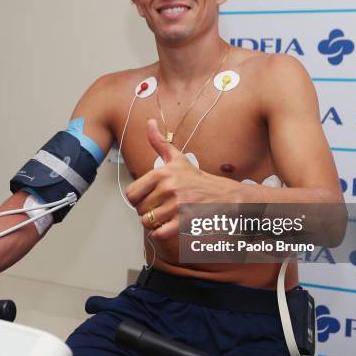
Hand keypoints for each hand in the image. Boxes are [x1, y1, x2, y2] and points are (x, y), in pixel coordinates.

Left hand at [126, 119, 236, 239]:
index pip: (132, 194)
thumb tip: (149, 122)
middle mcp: (168, 188)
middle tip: (161, 207)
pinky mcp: (184, 222)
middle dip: (147, 211)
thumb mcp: (177, 159)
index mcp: (163, 173)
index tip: (148, 198)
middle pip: (139, 210)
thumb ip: (159, 142)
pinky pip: (159, 233)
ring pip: (148, 222)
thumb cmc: (198, 179)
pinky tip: (169, 226)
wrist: (224, 196)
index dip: (138, 199)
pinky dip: (161, 233)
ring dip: (154, 223)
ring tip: (166, 216)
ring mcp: (176, 206)